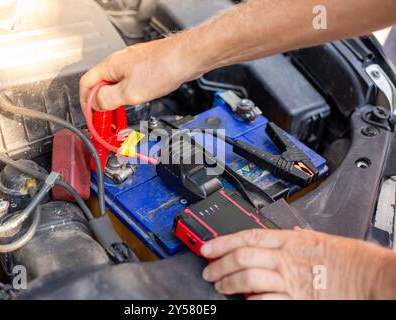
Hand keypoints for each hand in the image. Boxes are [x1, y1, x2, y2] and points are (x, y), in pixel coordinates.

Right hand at [79, 35, 201, 111]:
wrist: (188, 57)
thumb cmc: (164, 68)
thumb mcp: (130, 92)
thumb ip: (108, 99)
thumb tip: (96, 104)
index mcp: (110, 66)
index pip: (86, 84)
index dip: (85, 102)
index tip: (91, 116)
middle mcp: (119, 62)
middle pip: (100, 84)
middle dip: (100, 103)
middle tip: (105, 119)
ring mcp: (132, 63)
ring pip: (115, 84)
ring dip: (115, 100)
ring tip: (119, 114)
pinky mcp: (145, 67)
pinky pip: (129, 82)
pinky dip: (127, 94)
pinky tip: (134, 101)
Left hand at [201, 228, 394, 299]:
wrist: (371, 277)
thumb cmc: (349, 258)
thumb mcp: (316, 239)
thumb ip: (294, 240)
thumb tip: (278, 238)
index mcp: (289, 240)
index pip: (246, 237)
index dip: (222, 242)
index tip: (207, 247)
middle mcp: (286, 258)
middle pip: (241, 257)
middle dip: (220, 264)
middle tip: (209, 270)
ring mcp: (290, 280)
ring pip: (247, 278)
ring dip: (229, 283)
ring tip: (220, 286)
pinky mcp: (297, 300)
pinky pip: (265, 301)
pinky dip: (250, 301)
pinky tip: (243, 301)